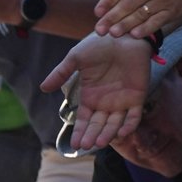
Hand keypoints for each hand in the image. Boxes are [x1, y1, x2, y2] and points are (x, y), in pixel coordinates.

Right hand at [37, 32, 153, 149]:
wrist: (123, 35)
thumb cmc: (99, 45)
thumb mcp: (75, 58)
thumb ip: (61, 74)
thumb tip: (43, 88)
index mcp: (90, 96)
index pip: (84, 120)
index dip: (79, 132)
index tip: (75, 145)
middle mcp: (106, 102)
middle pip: (98, 125)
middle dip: (92, 136)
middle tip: (85, 145)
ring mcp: (122, 101)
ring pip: (115, 123)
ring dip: (108, 134)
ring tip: (100, 142)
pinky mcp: (138, 96)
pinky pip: (134, 116)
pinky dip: (129, 125)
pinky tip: (121, 132)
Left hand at [92, 0, 181, 38]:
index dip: (109, 1)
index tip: (97, 12)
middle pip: (129, 4)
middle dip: (112, 18)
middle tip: (99, 30)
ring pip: (141, 14)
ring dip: (126, 25)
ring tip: (113, 33)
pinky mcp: (174, 10)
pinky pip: (158, 21)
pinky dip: (147, 28)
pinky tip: (135, 34)